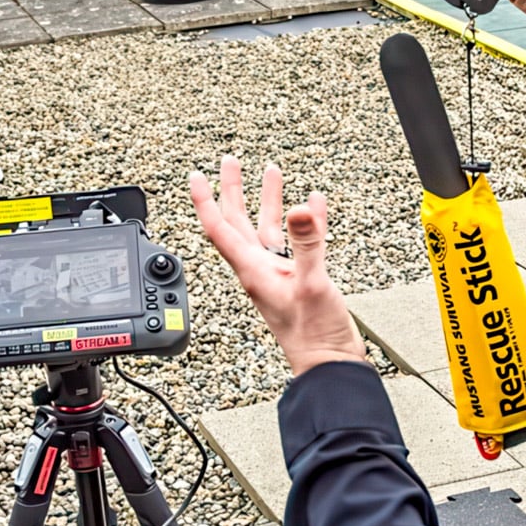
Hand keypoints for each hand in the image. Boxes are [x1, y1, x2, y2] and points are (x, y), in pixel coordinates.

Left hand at [189, 156, 367, 377]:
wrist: (330, 364)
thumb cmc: (313, 335)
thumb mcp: (310, 284)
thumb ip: (307, 245)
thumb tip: (300, 209)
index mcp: (252, 270)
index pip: (219, 228)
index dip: (204, 200)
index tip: (195, 175)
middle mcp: (260, 268)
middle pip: (239, 221)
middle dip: (233, 189)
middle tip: (230, 161)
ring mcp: (280, 273)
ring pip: (268, 228)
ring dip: (268, 199)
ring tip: (272, 171)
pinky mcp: (300, 279)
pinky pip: (298, 242)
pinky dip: (305, 221)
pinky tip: (312, 205)